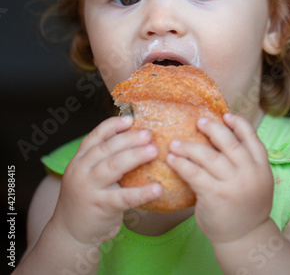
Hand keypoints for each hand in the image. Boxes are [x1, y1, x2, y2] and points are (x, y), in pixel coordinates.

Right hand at [51, 116, 161, 246]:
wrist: (70, 233)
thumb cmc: (87, 199)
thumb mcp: (88, 174)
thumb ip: (103, 158)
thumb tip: (133, 137)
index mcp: (80, 160)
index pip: (95, 136)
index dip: (113, 126)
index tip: (131, 119)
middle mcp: (81, 171)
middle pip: (107, 148)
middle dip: (129, 139)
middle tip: (149, 134)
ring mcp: (89, 189)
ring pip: (113, 167)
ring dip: (135, 156)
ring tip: (154, 151)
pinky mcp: (100, 207)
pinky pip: (124, 197)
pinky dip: (142, 192)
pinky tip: (157, 188)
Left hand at [167, 113, 272, 244]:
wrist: (244, 238)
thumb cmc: (244, 206)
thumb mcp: (255, 181)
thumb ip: (244, 162)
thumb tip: (221, 137)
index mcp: (261, 166)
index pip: (251, 137)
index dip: (239, 124)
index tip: (225, 115)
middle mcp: (249, 173)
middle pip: (228, 142)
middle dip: (212, 128)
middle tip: (198, 122)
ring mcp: (233, 184)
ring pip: (208, 156)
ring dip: (189, 147)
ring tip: (175, 143)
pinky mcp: (215, 195)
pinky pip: (195, 173)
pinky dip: (181, 164)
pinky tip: (172, 159)